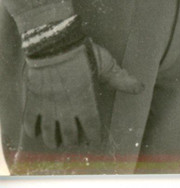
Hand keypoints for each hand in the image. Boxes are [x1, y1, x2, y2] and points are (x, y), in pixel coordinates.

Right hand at [21, 40, 141, 148]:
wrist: (54, 44)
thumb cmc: (83, 53)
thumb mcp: (106, 65)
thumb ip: (120, 79)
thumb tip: (140, 88)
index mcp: (85, 101)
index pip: (91, 126)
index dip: (93, 135)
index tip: (95, 140)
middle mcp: (66, 108)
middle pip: (69, 134)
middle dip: (73, 140)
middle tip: (75, 141)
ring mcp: (47, 106)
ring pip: (49, 132)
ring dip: (53, 141)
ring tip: (56, 144)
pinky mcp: (33, 100)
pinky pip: (29, 122)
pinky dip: (33, 131)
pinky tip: (36, 133)